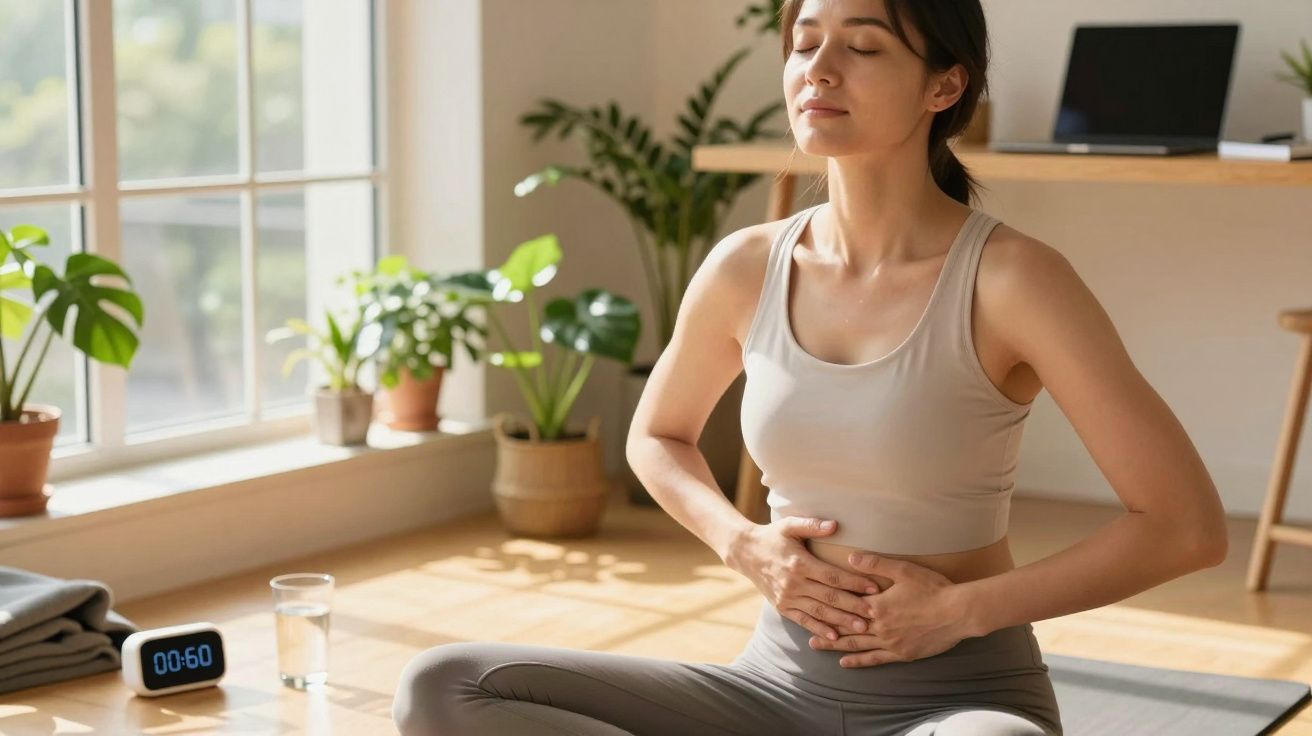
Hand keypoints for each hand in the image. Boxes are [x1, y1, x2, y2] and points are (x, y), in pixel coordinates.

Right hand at [724, 517, 883, 642]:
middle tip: (875, 613)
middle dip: (853, 606)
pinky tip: (834, 637)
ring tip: (862, 628)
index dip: (854, 583)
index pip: (832, 576)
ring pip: (819, 612)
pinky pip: (803, 621)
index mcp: (799, 563)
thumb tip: (835, 525)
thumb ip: (812, 525)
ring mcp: (787, 597)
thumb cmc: (772, 536)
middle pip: (829, 597)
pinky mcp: (782, 607)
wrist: (745, 552)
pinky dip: (819, 629)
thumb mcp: (789, 525)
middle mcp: (793, 583)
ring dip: (841, 621)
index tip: (874, 588)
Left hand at [807, 552, 971, 666]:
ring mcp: (890, 642)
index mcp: (877, 605)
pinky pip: (875, 659)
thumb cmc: (933, 588)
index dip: (829, 607)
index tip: (812, 605)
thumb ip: (875, 563)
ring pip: (857, 645)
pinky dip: (859, 661)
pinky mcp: (901, 653)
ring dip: (836, 646)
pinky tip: (846, 663)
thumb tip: (850, 557)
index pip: (846, 606)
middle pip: (846, 628)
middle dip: (826, 630)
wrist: (958, 612)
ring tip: (817, 646)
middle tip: (806, 633)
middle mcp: (879, 626)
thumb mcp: (903, 569)